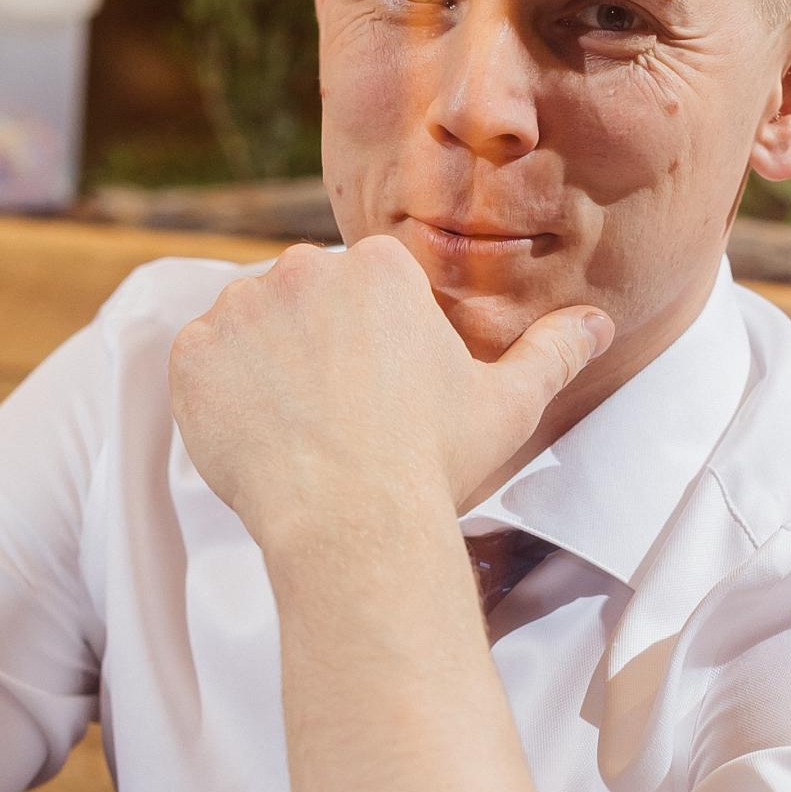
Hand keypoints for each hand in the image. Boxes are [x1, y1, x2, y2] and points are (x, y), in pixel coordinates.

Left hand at [169, 235, 611, 544]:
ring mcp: (240, 309)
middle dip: (317, 346)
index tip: (381, 393)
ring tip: (299, 430)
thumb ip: (552, 351)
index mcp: (380, 267)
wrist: (351, 524)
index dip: (374, 345)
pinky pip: (201, 362)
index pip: (367, 288)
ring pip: (250, 324)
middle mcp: (305, 268)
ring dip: (266, 363)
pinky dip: (220, 394)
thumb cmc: (432, 464)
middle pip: (306, 298)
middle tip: (340, 418)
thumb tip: (598, 320)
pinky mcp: (192, 355)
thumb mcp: (508, 405)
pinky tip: (259, 436)